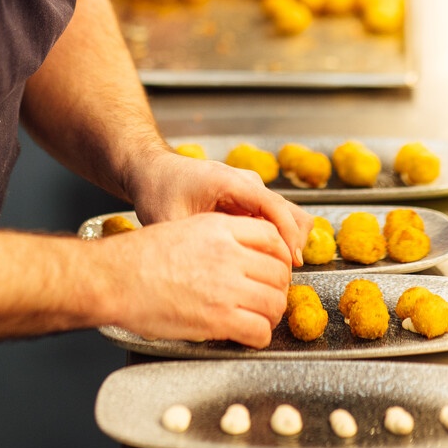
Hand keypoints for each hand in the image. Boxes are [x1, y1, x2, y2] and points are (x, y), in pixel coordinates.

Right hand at [95, 211, 291, 346]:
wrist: (114, 278)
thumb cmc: (139, 257)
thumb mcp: (184, 228)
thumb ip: (218, 237)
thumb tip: (242, 255)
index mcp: (220, 227)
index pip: (273, 237)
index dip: (279, 256)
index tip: (275, 268)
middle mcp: (229, 253)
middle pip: (279, 272)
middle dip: (276, 288)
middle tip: (266, 296)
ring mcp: (226, 287)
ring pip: (275, 303)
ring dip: (270, 314)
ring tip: (257, 318)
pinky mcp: (219, 319)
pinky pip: (260, 331)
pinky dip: (258, 337)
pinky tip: (246, 334)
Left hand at [128, 148, 312, 268]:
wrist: (155, 171)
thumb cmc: (159, 190)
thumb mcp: (169, 218)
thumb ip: (189, 243)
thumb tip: (204, 276)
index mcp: (229, 181)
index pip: (273, 206)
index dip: (287, 236)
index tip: (291, 263)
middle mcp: (247, 183)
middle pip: (290, 212)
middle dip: (292, 244)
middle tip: (280, 276)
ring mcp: (251, 191)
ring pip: (287, 217)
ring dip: (285, 244)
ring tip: (271, 273)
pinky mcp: (249, 201)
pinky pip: (274, 222)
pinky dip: (275, 242)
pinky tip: (259, 264)